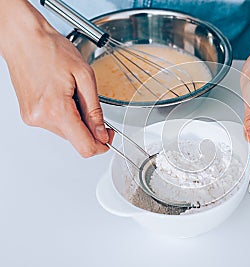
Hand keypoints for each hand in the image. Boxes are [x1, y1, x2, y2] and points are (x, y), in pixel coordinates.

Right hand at [0, 2, 112, 157]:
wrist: (25, 38)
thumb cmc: (52, 49)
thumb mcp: (85, 76)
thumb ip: (95, 110)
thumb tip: (102, 133)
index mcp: (56, 110)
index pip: (85, 147)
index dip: (102, 145)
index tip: (109, 135)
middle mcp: (41, 118)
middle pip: (76, 140)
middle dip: (90, 127)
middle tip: (91, 103)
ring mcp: (32, 118)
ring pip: (66, 132)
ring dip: (76, 119)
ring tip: (72, 93)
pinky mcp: (29, 115)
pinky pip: (55, 124)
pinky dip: (65, 114)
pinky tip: (62, 94)